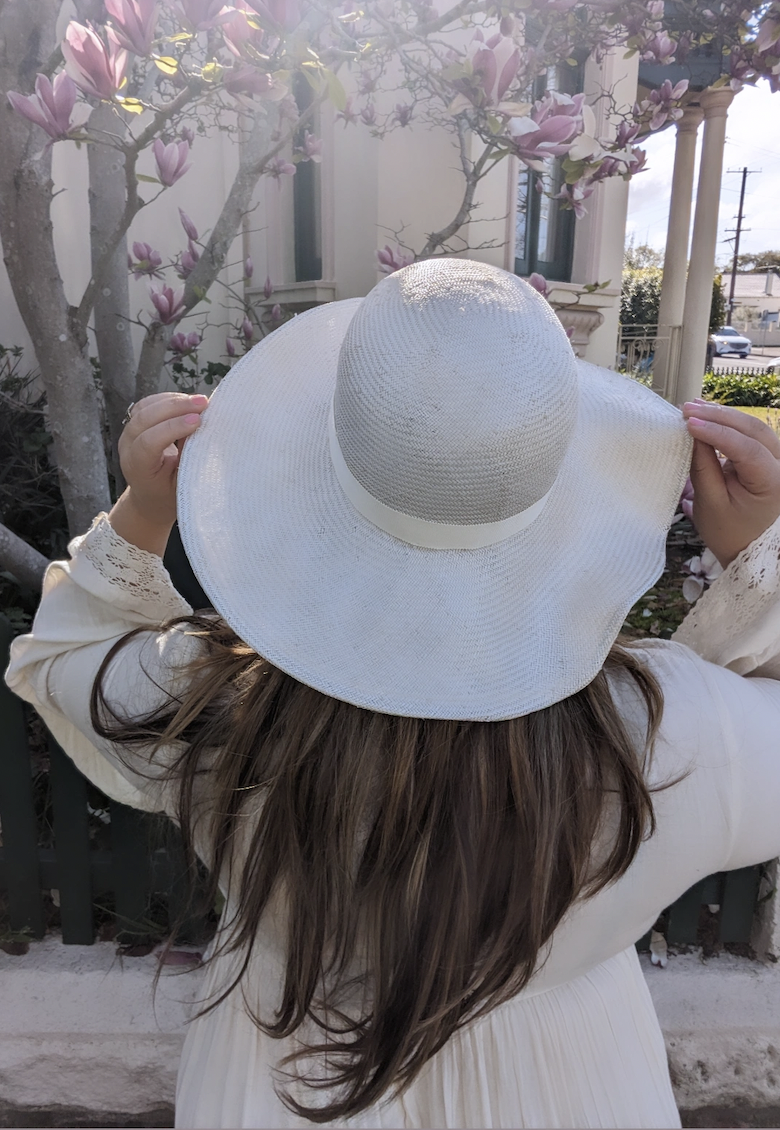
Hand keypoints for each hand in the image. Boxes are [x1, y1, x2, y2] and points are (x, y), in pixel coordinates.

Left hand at [108, 392, 207, 554]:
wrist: (150, 496)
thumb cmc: (169, 494)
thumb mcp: (181, 484)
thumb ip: (187, 459)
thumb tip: (198, 429)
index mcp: (137, 468)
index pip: (149, 442)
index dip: (173, 428)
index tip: (197, 421)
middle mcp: (127, 447)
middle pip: (145, 418)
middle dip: (176, 407)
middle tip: (204, 404)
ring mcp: (128, 433)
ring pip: (146, 407)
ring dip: (174, 400)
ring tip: (200, 401)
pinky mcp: (135, 423)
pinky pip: (148, 404)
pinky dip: (169, 399)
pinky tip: (187, 401)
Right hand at [682, 400, 779, 567]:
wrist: (748, 549)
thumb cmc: (730, 533)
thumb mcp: (710, 504)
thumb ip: (703, 467)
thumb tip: (693, 434)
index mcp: (773, 482)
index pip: (747, 448)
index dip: (717, 433)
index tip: (689, 424)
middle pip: (754, 430)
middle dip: (720, 416)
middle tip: (688, 410)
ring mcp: (778, 459)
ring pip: (753, 428)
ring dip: (724, 416)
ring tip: (694, 408)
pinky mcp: (769, 458)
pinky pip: (751, 435)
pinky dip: (730, 425)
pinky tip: (709, 417)